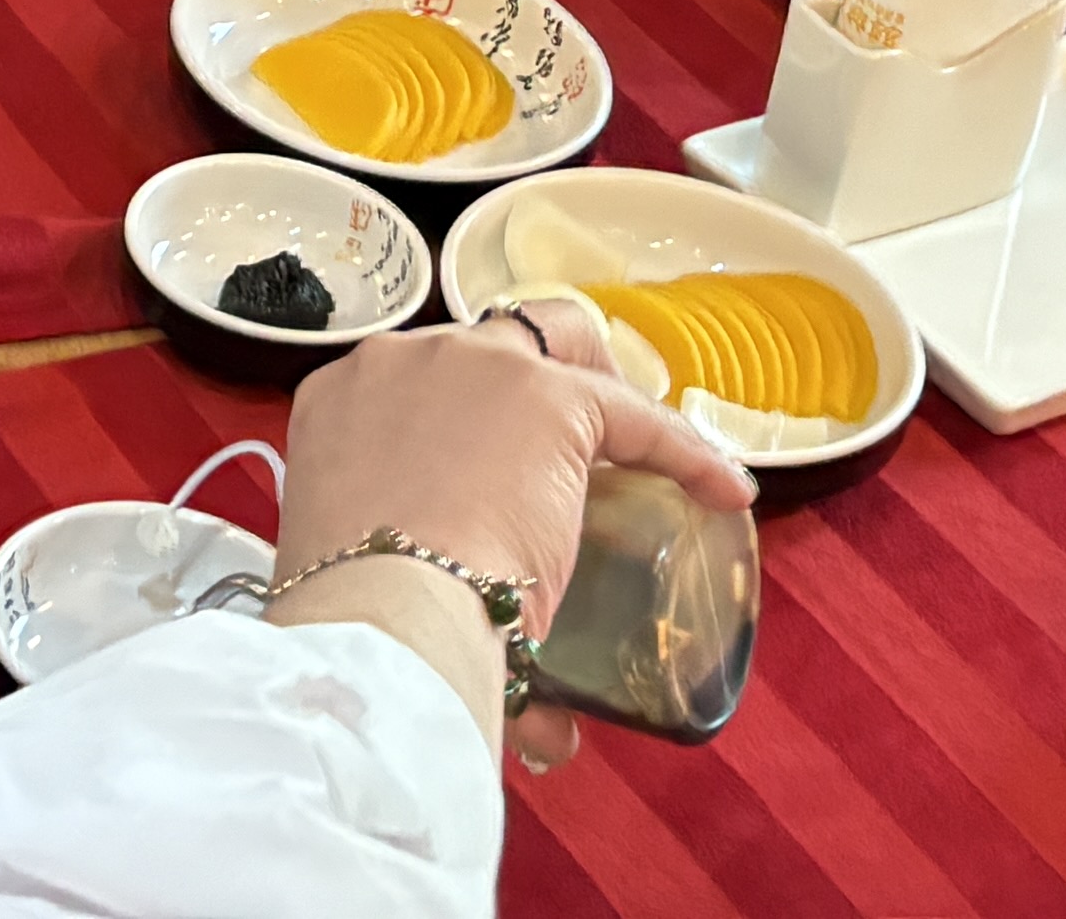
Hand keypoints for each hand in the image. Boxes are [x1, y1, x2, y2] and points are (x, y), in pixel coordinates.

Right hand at [274, 306, 752, 773]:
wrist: (384, 609)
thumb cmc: (358, 612)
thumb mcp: (374, 580)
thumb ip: (436, 610)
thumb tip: (542, 727)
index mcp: (344, 399)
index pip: (418, 385)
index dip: (462, 421)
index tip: (492, 468)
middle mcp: (410, 362)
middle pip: (491, 343)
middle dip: (534, 375)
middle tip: (567, 446)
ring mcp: (483, 368)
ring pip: (560, 337)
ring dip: (597, 383)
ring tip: (635, 442)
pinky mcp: (558, 402)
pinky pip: (637, 419)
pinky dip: (684, 452)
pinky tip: (721, 490)